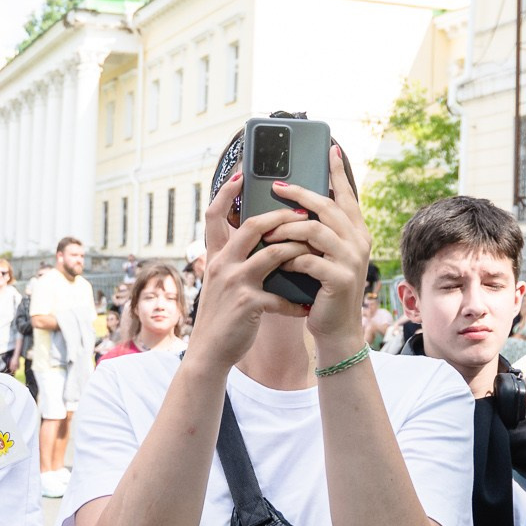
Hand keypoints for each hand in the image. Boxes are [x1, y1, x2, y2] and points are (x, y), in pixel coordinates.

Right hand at [189, 174, 322, 370]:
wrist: (209, 351)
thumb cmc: (222, 314)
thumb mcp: (222, 281)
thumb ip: (237, 260)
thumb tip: (263, 239)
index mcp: (216, 255)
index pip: (214, 215)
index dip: (226, 192)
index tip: (241, 173)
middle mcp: (222, 263)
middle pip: (252, 226)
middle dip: (282, 216)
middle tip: (304, 213)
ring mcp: (234, 282)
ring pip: (273, 254)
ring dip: (298, 251)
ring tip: (316, 252)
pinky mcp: (247, 304)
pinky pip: (279, 296)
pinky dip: (296, 302)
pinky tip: (307, 307)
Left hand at [267, 145, 373, 354]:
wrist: (335, 329)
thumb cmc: (321, 290)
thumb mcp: (321, 256)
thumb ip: (315, 232)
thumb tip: (292, 204)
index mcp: (356, 233)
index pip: (346, 196)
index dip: (337, 172)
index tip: (330, 148)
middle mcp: (359, 242)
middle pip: (327, 207)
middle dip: (299, 194)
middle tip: (276, 186)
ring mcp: (352, 261)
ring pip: (315, 230)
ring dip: (286, 229)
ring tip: (266, 231)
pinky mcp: (340, 280)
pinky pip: (309, 259)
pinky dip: (289, 258)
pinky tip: (277, 261)